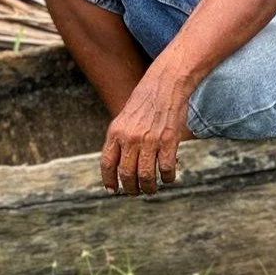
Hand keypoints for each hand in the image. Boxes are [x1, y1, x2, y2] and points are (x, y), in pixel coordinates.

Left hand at [100, 67, 190, 195]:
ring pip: (145, 176)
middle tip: (136, 191)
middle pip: (126, 174)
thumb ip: (120, 138)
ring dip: (148, 188)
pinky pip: (165, 169)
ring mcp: (149, 140)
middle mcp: (130, 138)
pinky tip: (168, 177)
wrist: (166, 82)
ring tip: (151, 189)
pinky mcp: (168, 140)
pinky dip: (167, 178)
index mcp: (116, 132)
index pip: (107, 164)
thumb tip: (117, 164)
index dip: (109, 180)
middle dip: (130, 188)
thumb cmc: (146, 100)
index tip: (113, 189)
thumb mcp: (124, 117)